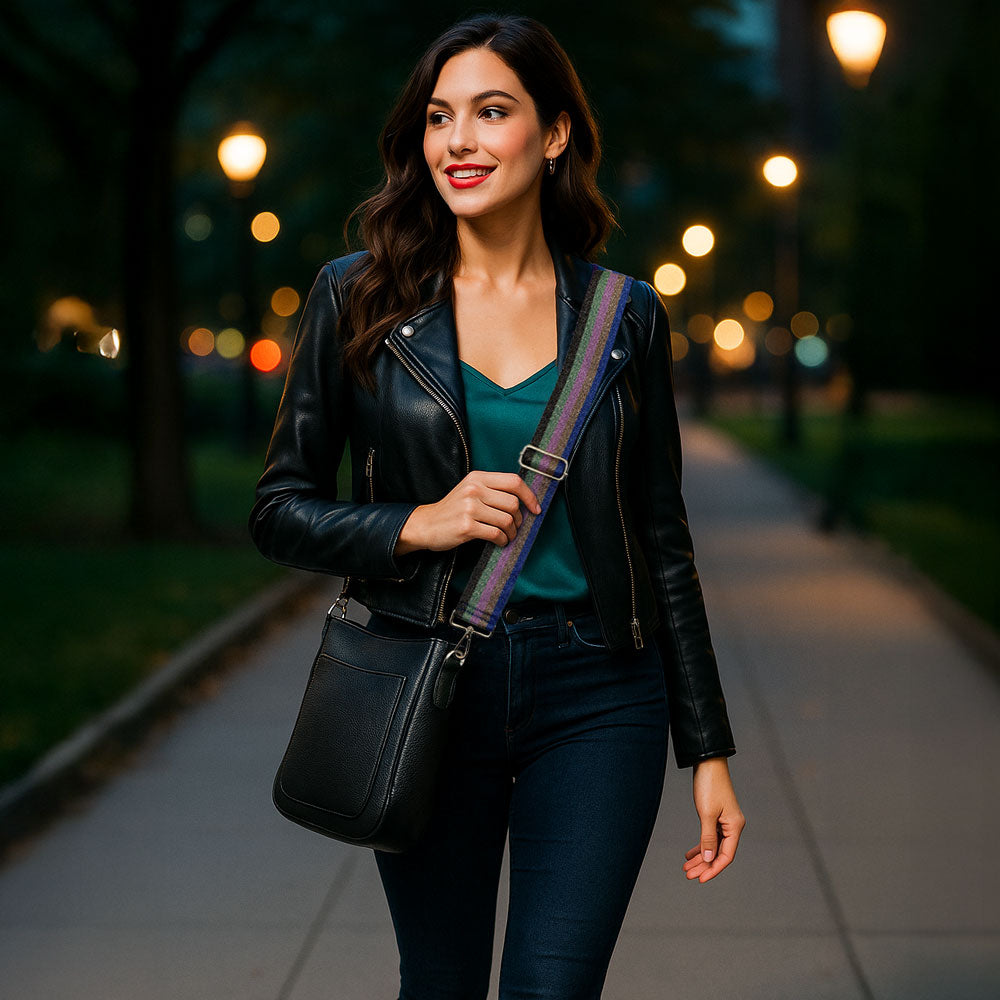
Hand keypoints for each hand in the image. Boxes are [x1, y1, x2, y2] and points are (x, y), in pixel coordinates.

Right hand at [394, 471, 540, 554]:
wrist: (425, 524)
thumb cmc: (452, 510)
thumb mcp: (470, 491)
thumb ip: (492, 490)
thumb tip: (524, 501)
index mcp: (477, 478)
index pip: (514, 482)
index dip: (529, 496)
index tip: (535, 509)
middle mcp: (474, 489)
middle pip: (513, 503)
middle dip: (519, 519)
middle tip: (515, 526)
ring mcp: (469, 508)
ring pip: (507, 520)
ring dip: (511, 532)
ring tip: (507, 536)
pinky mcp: (466, 526)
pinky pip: (496, 534)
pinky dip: (502, 541)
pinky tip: (499, 542)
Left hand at [682, 757, 744, 882]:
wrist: (708, 764)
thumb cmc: (709, 786)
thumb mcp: (706, 813)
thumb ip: (707, 838)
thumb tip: (708, 859)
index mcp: (735, 826)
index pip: (726, 856)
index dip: (713, 869)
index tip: (700, 879)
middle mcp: (732, 826)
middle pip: (719, 853)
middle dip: (704, 866)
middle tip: (688, 875)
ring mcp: (725, 821)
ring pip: (713, 846)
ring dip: (701, 858)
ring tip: (686, 868)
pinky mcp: (717, 816)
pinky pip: (710, 837)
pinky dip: (700, 846)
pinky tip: (690, 854)